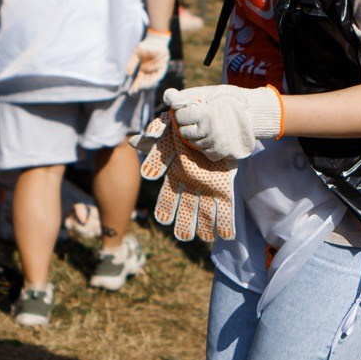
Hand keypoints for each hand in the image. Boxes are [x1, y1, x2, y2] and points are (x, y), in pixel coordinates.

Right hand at [126, 30, 171, 91]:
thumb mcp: (136, 54)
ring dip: (146, 83)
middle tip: (135, 90)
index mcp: (142, 70)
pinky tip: (149, 81)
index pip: (138, 80)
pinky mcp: (162, 68)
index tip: (131, 91)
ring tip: (141, 85)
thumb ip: (132, 63)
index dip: (135, 86)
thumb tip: (128, 74)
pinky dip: (154, 78)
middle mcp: (149, 72)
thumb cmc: (145, 46)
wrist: (155, 41)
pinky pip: (159, 75)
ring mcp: (156, 71)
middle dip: (140, 86)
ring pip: (151, 80)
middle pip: (144, 82)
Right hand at [134, 113, 236, 240]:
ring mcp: (208, 186)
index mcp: (175, 175)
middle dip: (185, 222)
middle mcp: (191, 184)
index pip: (168, 196)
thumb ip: (152, 138)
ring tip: (207, 239)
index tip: (163, 220)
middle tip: (183, 237)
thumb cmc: (185, 127)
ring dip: (205, 225)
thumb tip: (134, 142)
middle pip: (187, 207)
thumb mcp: (167, 129)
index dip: (166, 207)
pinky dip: (225, 220)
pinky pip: (225, 205)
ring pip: (205, 210)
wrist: (213, 120)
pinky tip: (226, 235)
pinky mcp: (224, 184)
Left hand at [163, 84, 282, 161]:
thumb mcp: (209, 92)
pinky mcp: (216, 154)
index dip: (184, 111)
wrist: (252, 114)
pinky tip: (211, 134)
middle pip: (183, 131)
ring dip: (195, 133)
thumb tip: (168, 97)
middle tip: (198, 117)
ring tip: (206, 125)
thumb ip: (186, 96)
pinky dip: (203, 143)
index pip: (180, 116)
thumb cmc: (228, 100)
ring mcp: (212, 145)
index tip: (193, 107)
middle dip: (187, 123)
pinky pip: (202, 150)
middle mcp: (208, 133)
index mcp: (205, 115)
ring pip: (191, 142)